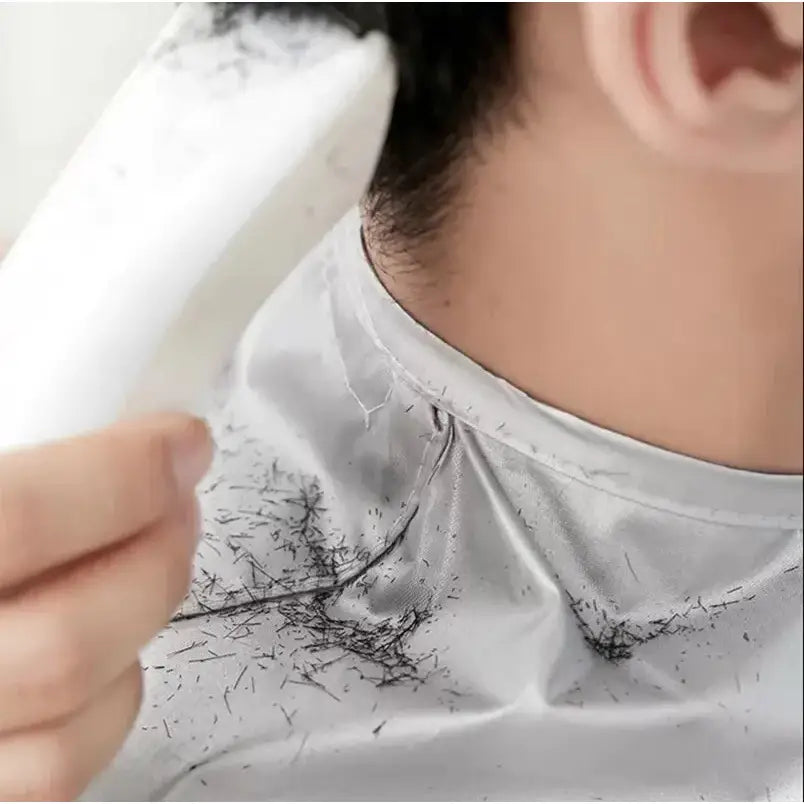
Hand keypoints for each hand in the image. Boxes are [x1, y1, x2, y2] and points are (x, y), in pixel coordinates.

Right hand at [0, 413, 211, 799]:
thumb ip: (3, 461)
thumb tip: (56, 397)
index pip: (21, 519)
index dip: (126, 474)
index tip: (177, 441)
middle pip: (66, 640)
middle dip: (156, 555)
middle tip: (177, 498)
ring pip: (69, 726)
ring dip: (142, 628)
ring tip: (155, 557)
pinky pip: (47, 777)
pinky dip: (102, 707)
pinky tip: (109, 647)